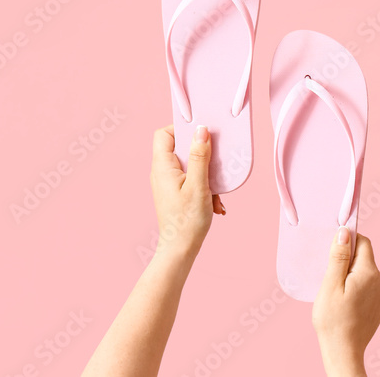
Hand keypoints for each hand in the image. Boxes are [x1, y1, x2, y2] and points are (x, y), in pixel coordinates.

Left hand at [150, 125, 223, 260]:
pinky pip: (193, 178)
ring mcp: (169, 182)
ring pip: (191, 164)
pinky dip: (206, 186)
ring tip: (216, 191)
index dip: (182, 128)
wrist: (180, 250)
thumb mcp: (198, 185)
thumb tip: (201, 130)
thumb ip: (199, 156)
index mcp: (162, 166)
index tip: (203, 133)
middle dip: (203, 155)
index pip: (165, 133)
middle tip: (217, 163)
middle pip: (181, 147)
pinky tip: (214, 202)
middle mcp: (162, 172)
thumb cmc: (187, 220)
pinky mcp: (176, 192)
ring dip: (207, 174)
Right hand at [313, 228, 379, 376]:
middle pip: (364, 258)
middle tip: (330, 277)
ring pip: (365, 274)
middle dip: (347, 261)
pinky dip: (356, 289)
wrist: (344, 351)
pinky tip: (345, 303)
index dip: (348, 241)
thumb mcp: (330, 285)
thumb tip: (345, 232)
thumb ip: (339, 257)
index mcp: (370, 272)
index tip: (333, 250)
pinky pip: (367, 288)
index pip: (364, 242)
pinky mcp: (379, 306)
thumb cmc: (333, 320)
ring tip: (336, 293)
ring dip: (351, 276)